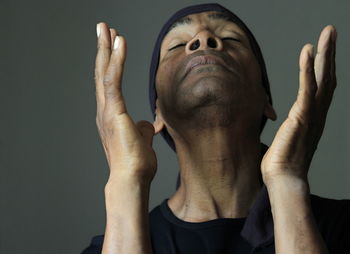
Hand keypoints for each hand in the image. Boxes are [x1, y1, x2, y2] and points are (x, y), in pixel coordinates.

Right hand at [94, 22, 157, 183]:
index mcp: (111, 115)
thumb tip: (149, 122)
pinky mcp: (114, 111)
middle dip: (102, 48)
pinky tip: (119, 42)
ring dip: (105, 48)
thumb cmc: (136, 163)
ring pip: (103, 72)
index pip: (108, 82)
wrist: (132, 178)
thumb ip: (144, 128)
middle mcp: (104, 110)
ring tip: (106, 27)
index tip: (113, 44)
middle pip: (101, 73)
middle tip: (102, 28)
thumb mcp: (142, 139)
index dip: (110, 62)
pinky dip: (116, 59)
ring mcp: (106, 110)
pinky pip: (113, 79)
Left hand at [261, 25, 336, 184]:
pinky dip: (307, 69)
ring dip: (325, 53)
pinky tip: (308, 51)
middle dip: (330, 52)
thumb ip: (290, 126)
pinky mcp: (302, 117)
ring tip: (328, 32)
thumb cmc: (282, 161)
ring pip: (322, 78)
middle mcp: (317, 113)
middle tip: (331, 31)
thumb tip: (285, 124)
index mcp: (313, 116)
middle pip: (327, 76)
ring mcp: (311, 114)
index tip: (322, 49)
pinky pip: (306, 89)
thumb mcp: (288, 137)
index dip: (324, 66)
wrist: (283, 179)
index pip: (322, 86)